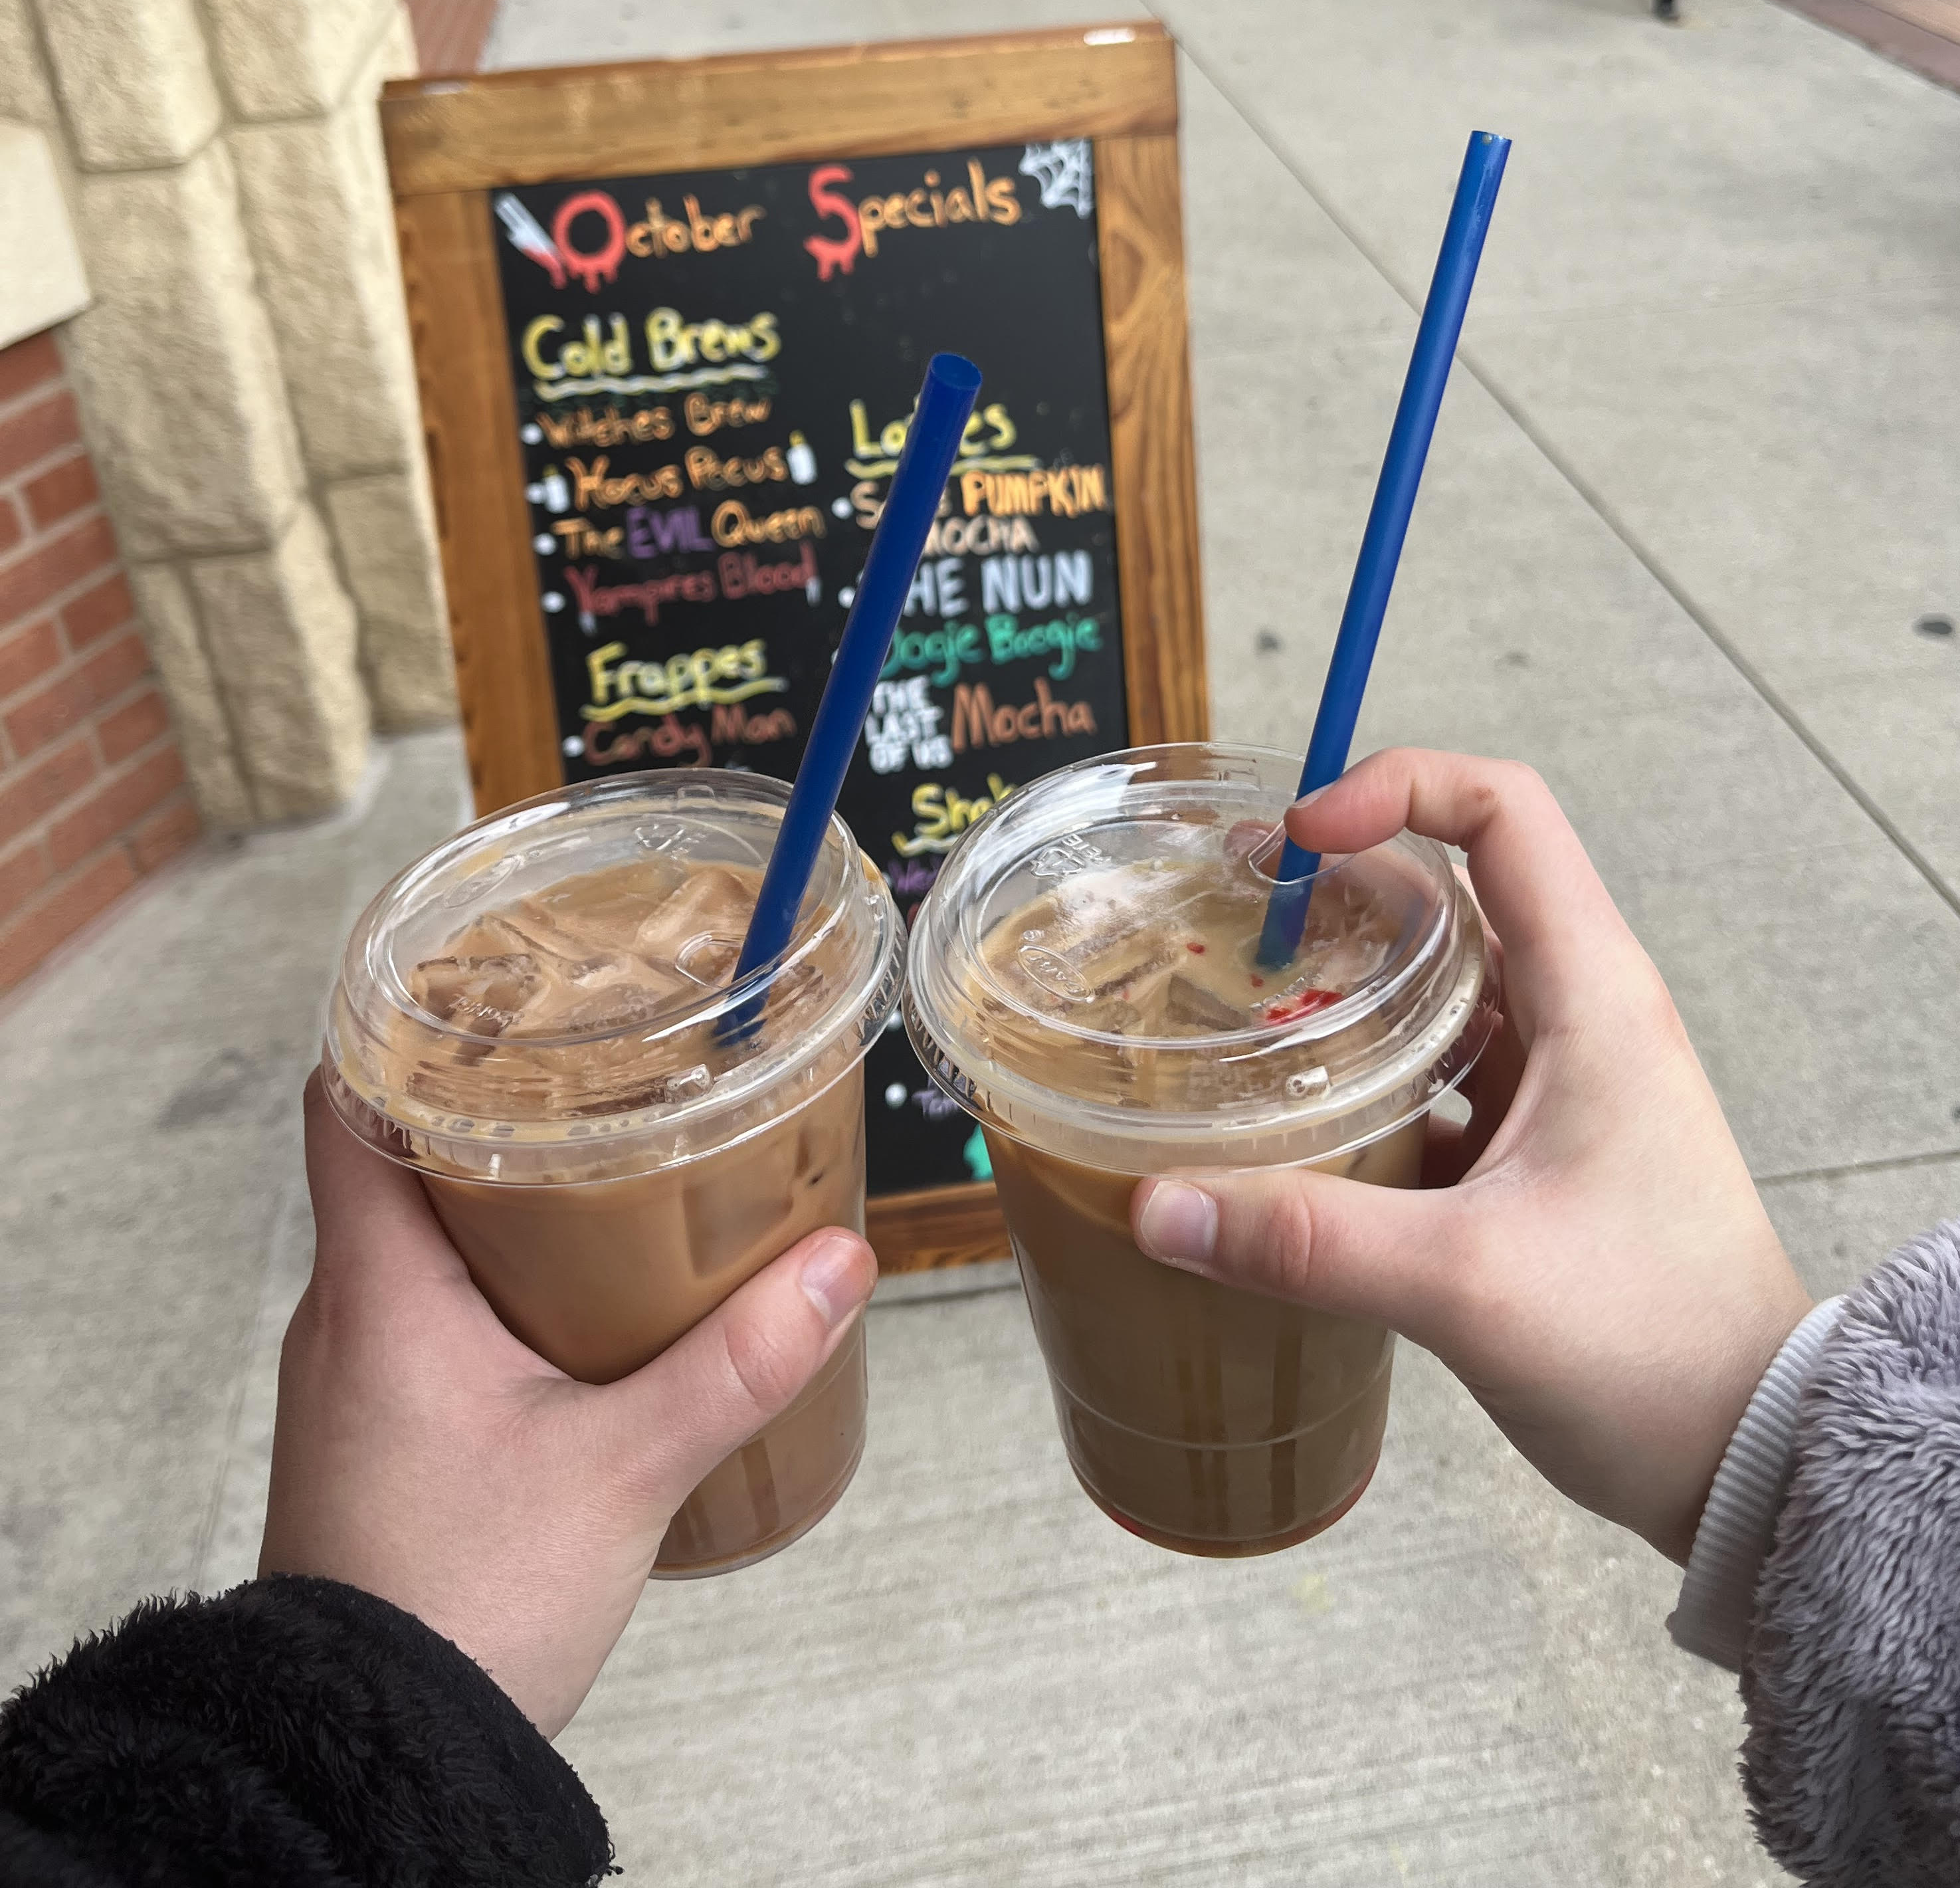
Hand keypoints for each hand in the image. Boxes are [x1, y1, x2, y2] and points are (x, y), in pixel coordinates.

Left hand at [262, 1079, 876, 1732]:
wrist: (371, 1754)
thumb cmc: (463, 1606)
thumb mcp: (625, 1470)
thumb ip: (737, 1362)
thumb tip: (839, 1263)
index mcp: (376, 1288)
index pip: (345, 1099)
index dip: (406, 1024)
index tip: (498, 982)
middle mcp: (343, 1315)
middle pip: (399, 1155)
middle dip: (500, 1104)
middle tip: (606, 1061)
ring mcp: (353, 1378)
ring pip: (419, 1239)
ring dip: (504, 1197)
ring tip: (616, 1164)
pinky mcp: (376, 1433)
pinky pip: (427, 1312)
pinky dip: (497, 1278)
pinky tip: (585, 1296)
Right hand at [1130, 750, 1809, 1564]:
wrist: (1752, 1459)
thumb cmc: (1654, 1348)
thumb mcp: (1471, 1286)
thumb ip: (1310, 1242)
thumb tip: (1158, 1207)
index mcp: (1592, 996)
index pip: (1503, 813)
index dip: (1396, 787)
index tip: (1298, 839)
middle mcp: (1579, 1014)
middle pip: (1449, 884)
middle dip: (1336, 881)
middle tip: (1225, 910)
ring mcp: (1557, 1082)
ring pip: (1435, 983)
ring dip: (1340, 979)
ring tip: (1231, 1001)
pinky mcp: (1532, 1150)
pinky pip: (1432, 1069)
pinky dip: (1357, 1070)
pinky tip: (1281, 1115)